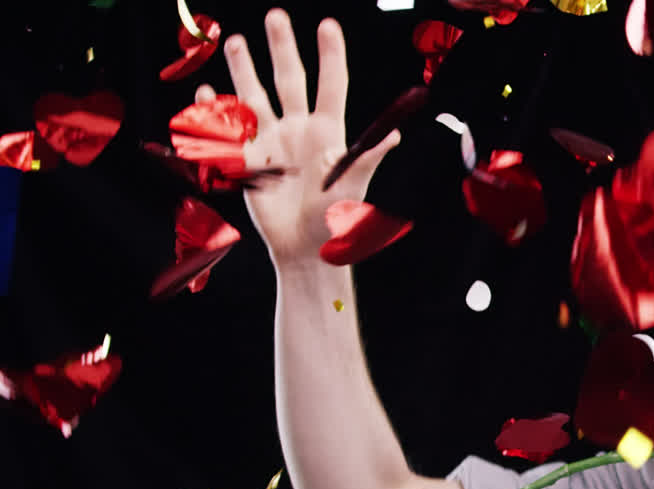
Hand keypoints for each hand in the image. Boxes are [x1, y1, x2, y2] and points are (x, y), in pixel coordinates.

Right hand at [198, 9, 398, 268]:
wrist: (305, 249)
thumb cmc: (336, 220)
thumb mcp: (354, 188)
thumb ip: (366, 159)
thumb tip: (394, 136)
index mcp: (328, 132)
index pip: (331, 85)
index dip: (330, 55)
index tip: (328, 24)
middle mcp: (299, 129)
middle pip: (290, 79)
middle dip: (282, 48)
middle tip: (276, 15)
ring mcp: (271, 141)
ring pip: (256, 95)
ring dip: (245, 69)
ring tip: (237, 41)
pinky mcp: (247, 159)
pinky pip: (229, 128)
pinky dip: (216, 110)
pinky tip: (208, 92)